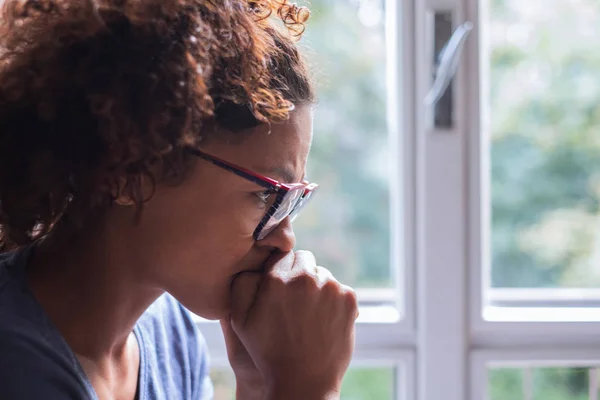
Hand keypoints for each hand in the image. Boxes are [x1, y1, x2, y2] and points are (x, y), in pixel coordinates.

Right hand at [228, 251, 357, 399]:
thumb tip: (257, 265)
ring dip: (317, 286)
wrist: (302, 382)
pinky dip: (334, 300)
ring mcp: (331, 287)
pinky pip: (340, 289)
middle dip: (299, 273)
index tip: (279, 289)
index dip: (279, 271)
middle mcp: (306, 277)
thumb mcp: (240, 318)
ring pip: (323, 274)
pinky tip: (323, 320)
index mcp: (278, 278)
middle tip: (294, 300)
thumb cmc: (267, 352)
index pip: (281, 255)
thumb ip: (243, 282)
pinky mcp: (349, 299)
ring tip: (308, 315)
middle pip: (304, 259)